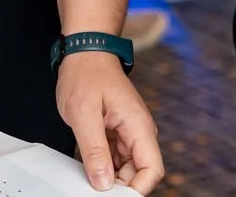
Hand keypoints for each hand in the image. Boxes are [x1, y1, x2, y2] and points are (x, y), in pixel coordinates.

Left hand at [57, 52, 163, 191]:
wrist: (85, 53)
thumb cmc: (86, 74)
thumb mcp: (84, 114)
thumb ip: (95, 150)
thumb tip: (103, 182)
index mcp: (138, 126)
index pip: (152, 169)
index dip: (136, 189)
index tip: (113, 196)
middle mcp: (138, 131)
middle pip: (138, 173)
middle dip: (119, 186)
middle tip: (93, 187)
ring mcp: (128, 133)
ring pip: (125, 169)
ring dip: (108, 176)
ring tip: (86, 174)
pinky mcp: (117, 133)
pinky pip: (114, 159)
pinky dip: (101, 166)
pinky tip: (86, 164)